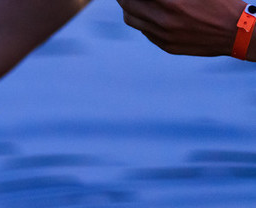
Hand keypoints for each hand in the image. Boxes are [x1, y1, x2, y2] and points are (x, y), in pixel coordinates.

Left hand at [116, 0, 242, 56]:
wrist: (237, 32)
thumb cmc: (221, 4)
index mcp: (172, 3)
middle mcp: (164, 21)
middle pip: (129, 6)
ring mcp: (163, 36)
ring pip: (133, 20)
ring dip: (129, 9)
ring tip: (132, 2)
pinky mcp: (166, 46)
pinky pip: (145, 31)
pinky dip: (142, 21)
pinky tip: (149, 14)